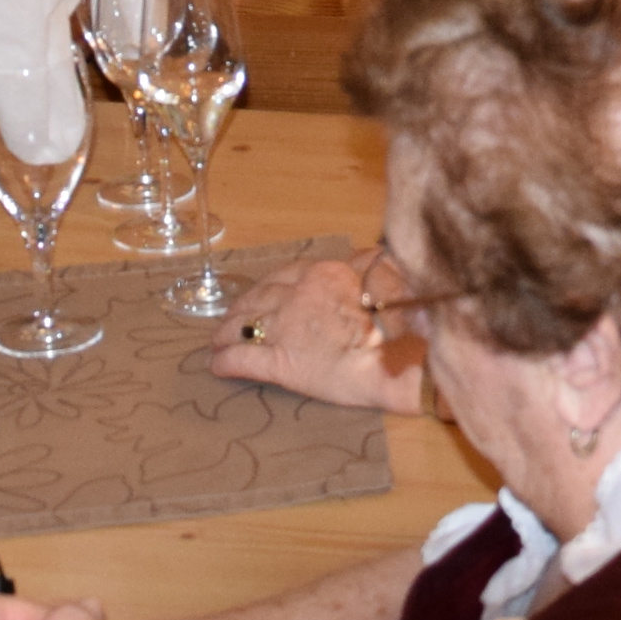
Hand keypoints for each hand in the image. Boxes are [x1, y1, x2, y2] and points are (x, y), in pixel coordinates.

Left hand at [208, 256, 425, 413]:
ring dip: (227, 333)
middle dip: (241, 308)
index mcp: (322, 274)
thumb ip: (369, 263)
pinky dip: (226, 362)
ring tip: (218, 342)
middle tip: (231, 319)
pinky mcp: (279, 363)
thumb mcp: (387, 275)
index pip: (282, 276)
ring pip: (243, 325)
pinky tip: (218, 366)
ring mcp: (284, 328)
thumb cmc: (402, 318)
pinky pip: (242, 359)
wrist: (401, 356)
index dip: (267, 288)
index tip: (261, 295)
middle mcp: (296, 296)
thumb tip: (373, 253)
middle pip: (257, 298)